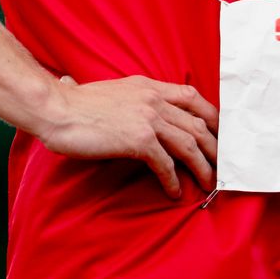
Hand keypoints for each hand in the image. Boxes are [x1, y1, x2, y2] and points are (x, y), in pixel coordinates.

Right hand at [39, 75, 218, 198]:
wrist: (56, 109)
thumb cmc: (76, 104)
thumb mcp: (113, 90)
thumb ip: (130, 98)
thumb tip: (137, 108)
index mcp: (149, 86)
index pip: (193, 97)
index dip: (211, 116)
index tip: (219, 132)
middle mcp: (155, 100)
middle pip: (198, 124)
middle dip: (215, 147)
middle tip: (223, 163)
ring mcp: (149, 119)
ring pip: (189, 145)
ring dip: (202, 167)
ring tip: (209, 183)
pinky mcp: (139, 140)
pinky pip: (165, 164)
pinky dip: (173, 180)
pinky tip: (175, 192)